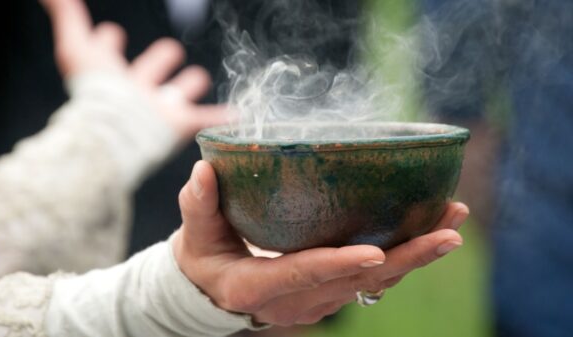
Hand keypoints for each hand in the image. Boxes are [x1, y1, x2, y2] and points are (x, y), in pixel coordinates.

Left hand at [40, 0, 228, 138]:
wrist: (118, 131)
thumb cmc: (97, 90)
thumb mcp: (78, 48)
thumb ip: (67, 15)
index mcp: (113, 73)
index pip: (110, 52)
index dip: (109, 43)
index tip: (111, 36)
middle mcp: (138, 90)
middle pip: (152, 70)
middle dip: (159, 61)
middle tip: (168, 53)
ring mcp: (162, 108)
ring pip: (180, 92)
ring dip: (188, 86)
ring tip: (198, 80)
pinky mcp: (183, 124)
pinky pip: (208, 120)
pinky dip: (223, 118)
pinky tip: (237, 116)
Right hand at [174, 161, 468, 325]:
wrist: (212, 289)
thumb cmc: (203, 256)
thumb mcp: (194, 234)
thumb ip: (198, 204)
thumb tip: (204, 170)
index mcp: (257, 287)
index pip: (301, 274)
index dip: (337, 263)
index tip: (376, 251)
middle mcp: (295, 302)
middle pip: (355, 282)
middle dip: (405, 258)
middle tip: (448, 231)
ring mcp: (316, 302)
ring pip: (374, 283)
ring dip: (416, 255)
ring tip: (452, 221)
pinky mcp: (330, 293)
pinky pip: (372, 279)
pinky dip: (404, 256)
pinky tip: (430, 230)